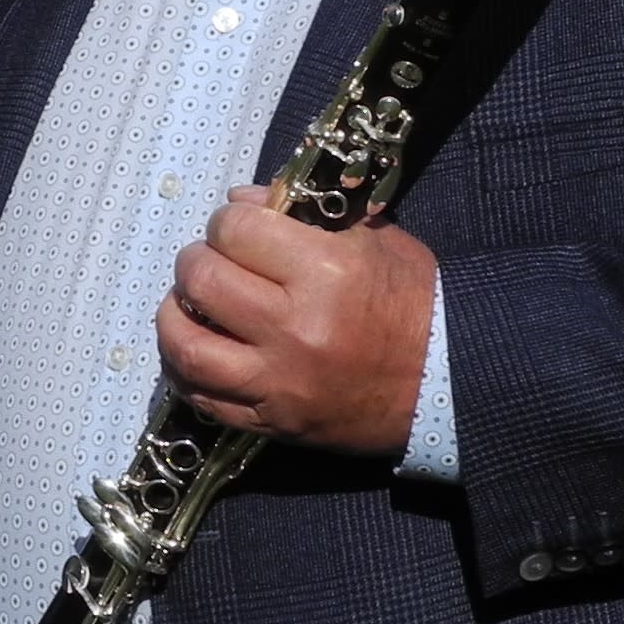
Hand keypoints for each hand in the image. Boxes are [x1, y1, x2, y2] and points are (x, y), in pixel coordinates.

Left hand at [156, 190, 437, 453]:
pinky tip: (193, 350)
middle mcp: (295, 327)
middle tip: (208, 262)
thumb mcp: (374, 240)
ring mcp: (280, 380)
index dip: (227, 222)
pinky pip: (202, 397)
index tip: (237, 229)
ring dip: (174, 317)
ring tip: (186, 305)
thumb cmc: (414, 303)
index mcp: (326, 271)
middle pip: (202, 280)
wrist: (448, 385)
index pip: (235, 231)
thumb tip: (239, 203)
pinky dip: (185, 370)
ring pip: (186, 344)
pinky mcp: (274, 421)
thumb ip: (306, 215)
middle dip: (196, 261)